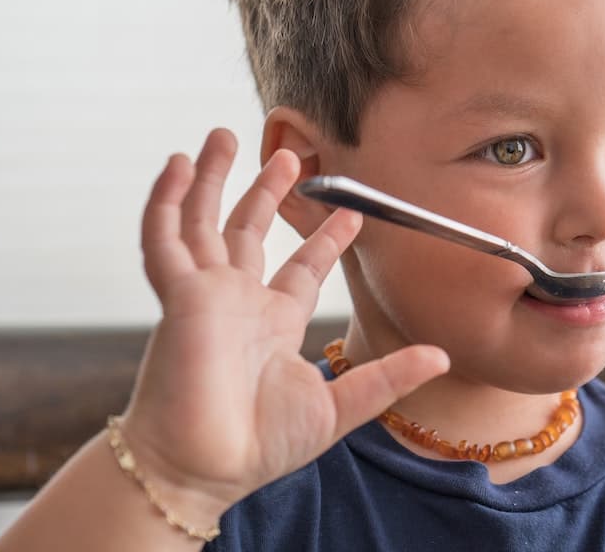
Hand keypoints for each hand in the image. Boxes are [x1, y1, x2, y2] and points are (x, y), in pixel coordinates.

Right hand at [120, 128, 448, 519]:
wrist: (207, 468)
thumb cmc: (261, 446)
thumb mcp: (340, 406)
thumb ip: (389, 377)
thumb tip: (441, 356)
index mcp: (273, 324)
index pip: (301, 268)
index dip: (325, 238)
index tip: (351, 212)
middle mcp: (238, 302)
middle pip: (249, 231)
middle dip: (266, 190)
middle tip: (289, 152)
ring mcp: (205, 295)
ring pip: (204, 221)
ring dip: (213, 179)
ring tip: (224, 136)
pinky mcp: (178, 295)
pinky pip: (163, 240)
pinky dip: (166, 201)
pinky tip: (176, 165)